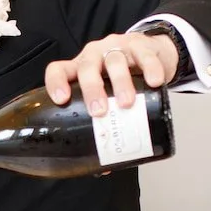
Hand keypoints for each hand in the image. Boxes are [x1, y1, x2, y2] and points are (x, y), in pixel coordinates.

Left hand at [45, 29, 178, 118]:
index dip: (56, 82)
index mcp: (79, 68)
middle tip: (99, 111)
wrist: (152, 53)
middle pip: (88, 67)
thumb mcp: (106, 91)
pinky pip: (145, 55)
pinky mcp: (142, 46)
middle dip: (92, 89)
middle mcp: (95, 55)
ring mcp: (118, 48)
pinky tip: (154, 82)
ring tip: (126, 104)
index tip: (61, 100)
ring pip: (115, 61)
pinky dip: (150, 68)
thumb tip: (104, 164)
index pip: (59, 69)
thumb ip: (104, 118)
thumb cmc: (121, 78)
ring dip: (120, 83)